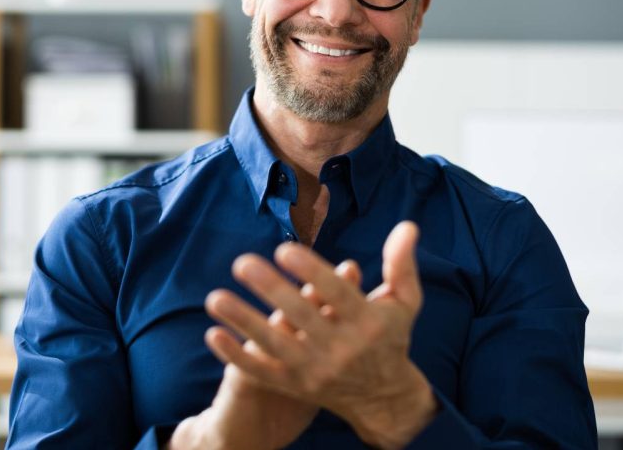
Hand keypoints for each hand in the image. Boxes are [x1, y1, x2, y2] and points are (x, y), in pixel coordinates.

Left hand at [204, 222, 437, 448]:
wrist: (384, 397)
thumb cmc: (390, 337)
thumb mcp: (404, 302)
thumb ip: (402, 263)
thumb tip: (408, 225)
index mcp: (368, 322)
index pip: (338, 294)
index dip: (312, 272)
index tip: (286, 249)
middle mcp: (342, 348)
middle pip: (302, 317)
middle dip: (271, 289)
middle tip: (242, 262)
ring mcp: (316, 370)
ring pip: (275, 345)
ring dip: (243, 321)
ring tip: (215, 297)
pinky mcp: (297, 386)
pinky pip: (262, 372)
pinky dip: (236, 356)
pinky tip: (213, 333)